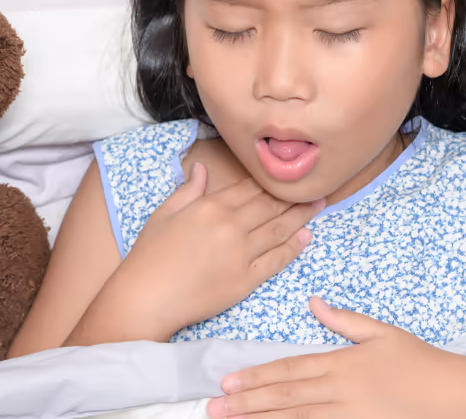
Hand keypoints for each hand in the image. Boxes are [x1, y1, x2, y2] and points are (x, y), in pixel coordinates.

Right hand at [106, 163, 322, 340]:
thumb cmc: (149, 255)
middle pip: (270, 206)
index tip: (286, 175)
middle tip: (316, 187)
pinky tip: (305, 238)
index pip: (249, 188)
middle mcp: (230, 226)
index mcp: (210, 206)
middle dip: (294, 196)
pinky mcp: (246, 280)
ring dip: (301, 217)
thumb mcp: (164, 213)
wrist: (147, 296)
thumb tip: (204, 168)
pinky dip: (293, 248)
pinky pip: (276, 260)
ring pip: (279, 229)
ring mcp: (241, 253)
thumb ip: (188, 190)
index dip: (270, 181)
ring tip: (318, 206)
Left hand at [207, 297, 465, 418]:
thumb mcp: (381, 333)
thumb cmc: (418, 362)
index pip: (288, 370)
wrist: (455, 397)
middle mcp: (338, 392)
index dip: (256, 377)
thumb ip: (343, 320)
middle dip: (246, 403)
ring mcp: (348, 417)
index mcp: (339, 364)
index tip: (227, 382)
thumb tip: (313, 301)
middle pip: (284, 398)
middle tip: (214, 408)